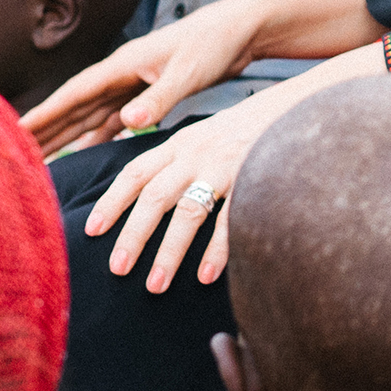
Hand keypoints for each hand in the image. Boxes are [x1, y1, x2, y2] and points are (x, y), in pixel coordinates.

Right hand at [23, 0, 257, 159]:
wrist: (241, 28)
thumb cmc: (215, 43)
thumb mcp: (189, 72)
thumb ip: (160, 98)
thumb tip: (128, 123)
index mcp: (125, 64)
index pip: (76, 93)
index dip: (46, 112)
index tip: (15, 131)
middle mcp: (122, 73)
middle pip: (75, 106)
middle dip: (44, 129)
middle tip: (12, 153)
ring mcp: (133, 83)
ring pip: (91, 114)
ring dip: (65, 134)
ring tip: (37, 156)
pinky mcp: (149, 92)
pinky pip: (113, 118)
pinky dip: (97, 135)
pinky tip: (82, 152)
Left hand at [83, 82, 299, 291]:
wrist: (299, 104)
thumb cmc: (248, 129)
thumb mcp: (206, 134)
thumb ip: (178, 158)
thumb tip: (145, 188)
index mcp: (181, 143)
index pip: (136, 171)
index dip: (112, 201)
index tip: (91, 231)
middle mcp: (197, 153)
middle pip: (154, 195)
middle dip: (133, 233)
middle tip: (117, 269)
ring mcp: (225, 165)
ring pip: (188, 211)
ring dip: (168, 251)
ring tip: (154, 286)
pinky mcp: (252, 177)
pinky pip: (230, 217)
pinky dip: (216, 248)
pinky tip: (205, 276)